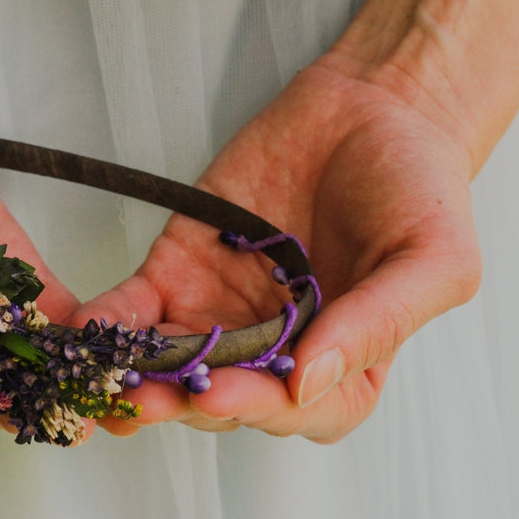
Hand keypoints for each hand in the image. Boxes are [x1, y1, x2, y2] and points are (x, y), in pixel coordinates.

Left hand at [81, 56, 481, 441]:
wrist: (372, 109)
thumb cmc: (418, 189)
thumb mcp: (431, 260)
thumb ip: (377, 324)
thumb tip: (307, 383)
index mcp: (341, 370)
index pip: (293, 409)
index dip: (255, 406)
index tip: (221, 393)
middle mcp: (275, 355)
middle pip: (222, 398)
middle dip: (182, 401)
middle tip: (145, 397)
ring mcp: (221, 319)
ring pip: (170, 368)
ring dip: (136, 378)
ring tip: (106, 377)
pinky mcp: (179, 277)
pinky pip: (137, 312)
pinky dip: (110, 324)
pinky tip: (86, 330)